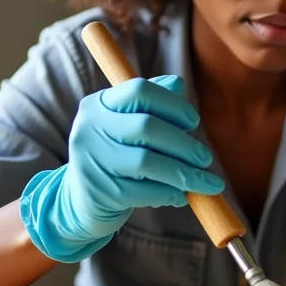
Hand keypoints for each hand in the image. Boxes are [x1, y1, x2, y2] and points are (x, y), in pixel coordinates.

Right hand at [20, 75, 223, 261]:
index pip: (139, 90)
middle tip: (205, 159)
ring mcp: (94, 161)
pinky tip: (182, 196)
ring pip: (147, 162)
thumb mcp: (127, 125)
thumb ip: (151, 103)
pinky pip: (145, 191)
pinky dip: (169, 193)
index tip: (193, 121)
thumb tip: (178, 84)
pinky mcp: (102, 192)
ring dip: (184, 173)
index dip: (172, 104)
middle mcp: (91, 128)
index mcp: (99, 104)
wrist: (80, 201)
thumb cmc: (116, 155)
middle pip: (147, 127)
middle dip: (184, 144)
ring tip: (205, 182)